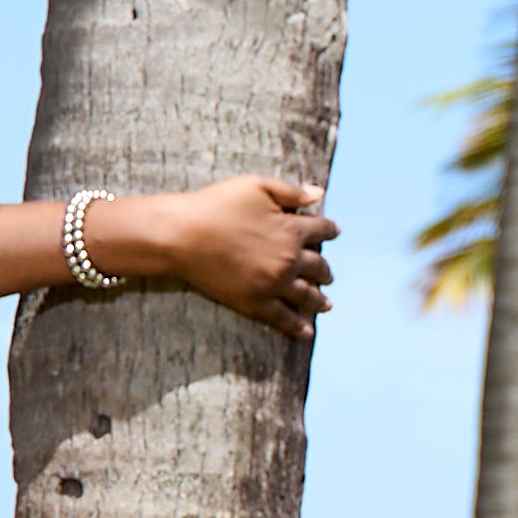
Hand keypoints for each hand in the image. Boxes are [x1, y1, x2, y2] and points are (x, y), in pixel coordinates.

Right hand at [107, 177, 338, 334]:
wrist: (183, 235)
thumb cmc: (216, 205)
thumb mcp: (256, 186)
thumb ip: (291, 192)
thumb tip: (319, 194)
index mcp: (292, 229)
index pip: (322, 230)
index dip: (331, 230)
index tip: (335, 232)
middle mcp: (289, 259)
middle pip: (318, 266)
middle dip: (325, 270)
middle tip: (328, 275)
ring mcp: (274, 284)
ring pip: (307, 295)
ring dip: (320, 300)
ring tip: (326, 305)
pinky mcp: (255, 303)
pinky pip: (284, 318)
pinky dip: (299, 326)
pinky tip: (308, 331)